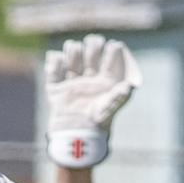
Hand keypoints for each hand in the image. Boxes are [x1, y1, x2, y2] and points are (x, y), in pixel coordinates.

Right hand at [44, 34, 141, 167]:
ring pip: (73, 53)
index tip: (114, 47)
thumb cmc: (96, 125)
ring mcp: (73, 80)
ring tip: (74, 57)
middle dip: (92, 46)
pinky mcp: (56, 87)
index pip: (110, 58)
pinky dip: (54, 62)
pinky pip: (53, 68)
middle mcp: (90, 78)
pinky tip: (59, 63)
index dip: (112, 50)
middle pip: (91, 51)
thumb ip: (119, 98)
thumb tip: (130, 86)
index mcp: (106, 81)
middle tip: (93, 48)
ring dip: (73, 50)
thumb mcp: (108, 110)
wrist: (74, 137)